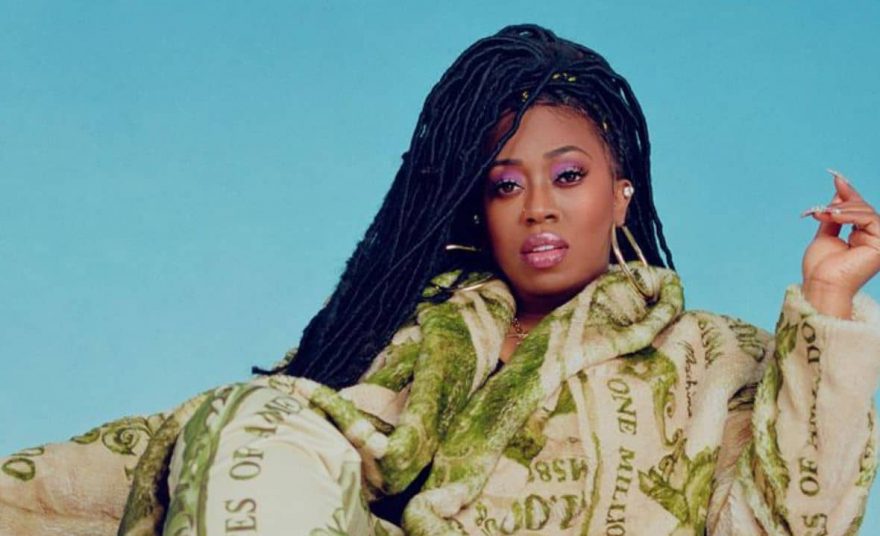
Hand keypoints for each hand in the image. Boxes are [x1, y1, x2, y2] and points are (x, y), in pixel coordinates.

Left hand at [801, 170, 879, 317]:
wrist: (821, 283)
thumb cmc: (821, 266)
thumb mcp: (826, 234)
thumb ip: (834, 214)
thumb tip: (839, 191)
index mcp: (862, 237)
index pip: (859, 210)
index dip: (849, 194)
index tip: (837, 178)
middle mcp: (874, 238)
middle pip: (863, 208)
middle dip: (842, 203)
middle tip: (821, 208)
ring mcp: (879, 241)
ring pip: (866, 212)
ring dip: (842, 210)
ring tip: (823, 214)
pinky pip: (869, 219)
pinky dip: (849, 215)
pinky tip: (833, 217)